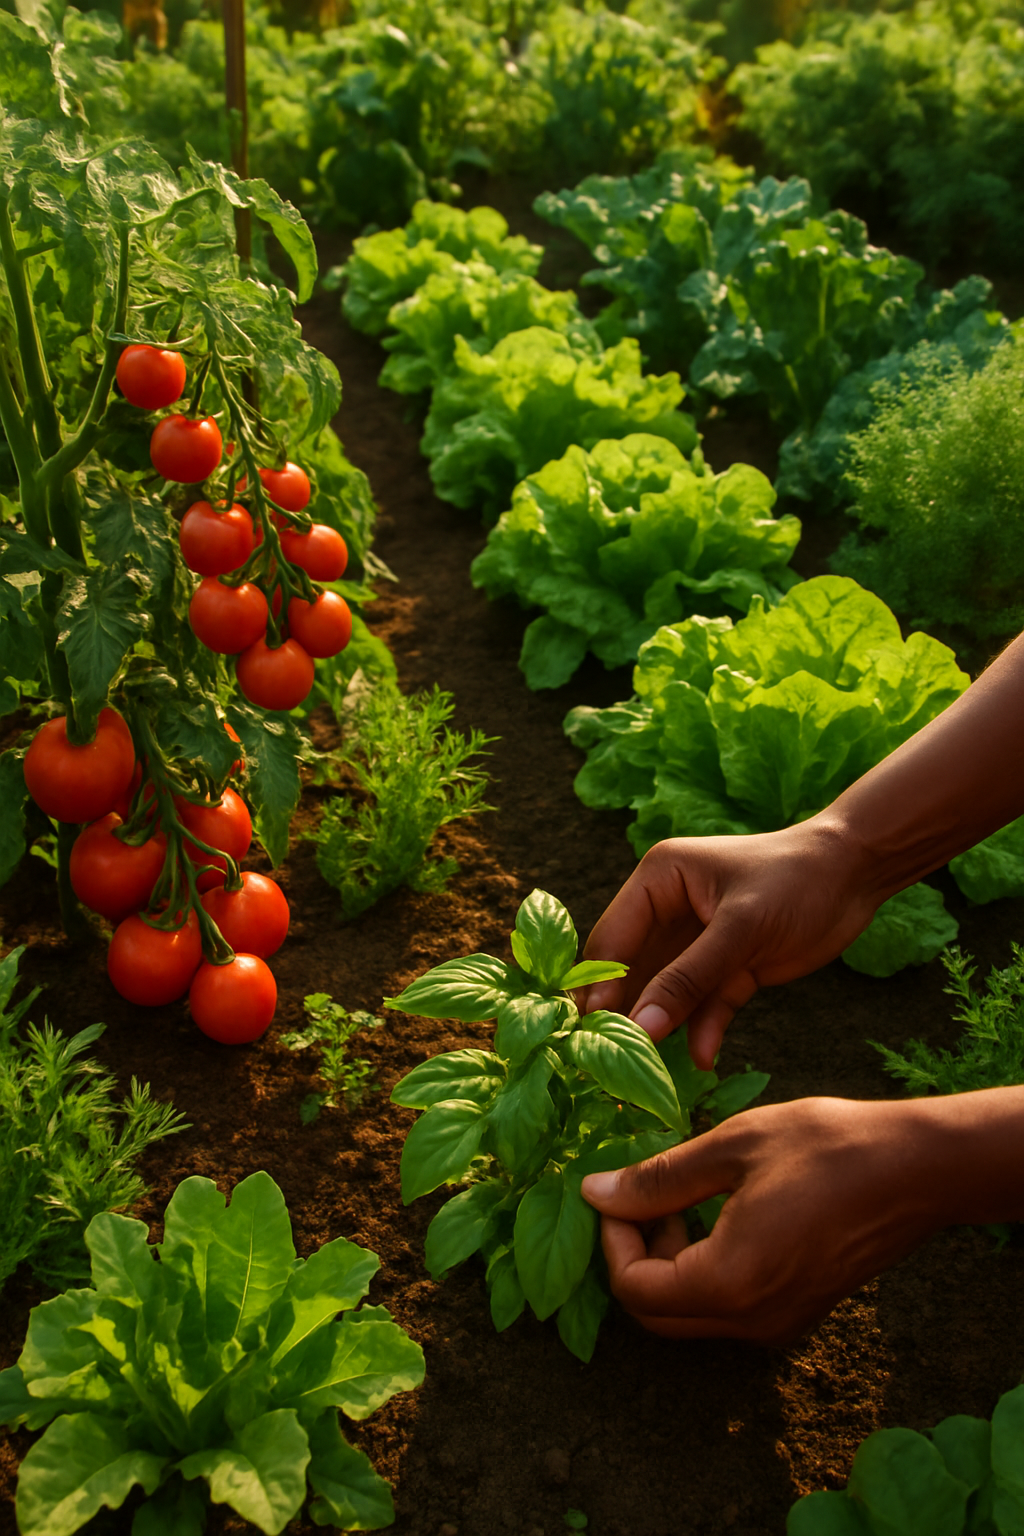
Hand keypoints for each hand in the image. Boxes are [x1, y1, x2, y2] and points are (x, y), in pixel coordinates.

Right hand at [578, 819, 876, 1067]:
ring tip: (649, 1074)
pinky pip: (706, 1005)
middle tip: (610, 1065)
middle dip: (628, 1016)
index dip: (598, 987)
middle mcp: (668, 909)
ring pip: (667, 995)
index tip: (587, 1034)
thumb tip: (640, 1028)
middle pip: (633, 972)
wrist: (858, 875)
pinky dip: (704, 1031)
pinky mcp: (729, 967)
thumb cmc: (796, 880)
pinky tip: (705, 1059)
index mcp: (658, 880)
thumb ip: (688, 979)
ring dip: (664, 1029)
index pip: (612, 940)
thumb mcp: (740, 929)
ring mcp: (698, 942)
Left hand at [581, 1097, 950, 1344]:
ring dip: (668, 1266)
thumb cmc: (825, 1147)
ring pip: (692, 1316)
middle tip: (643, 1199)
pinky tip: (717, 1215)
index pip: (635, 1290)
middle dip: (635, 1258)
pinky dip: (703, 1273)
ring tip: (679, 1199)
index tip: (616, 1192)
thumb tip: (594, 1193)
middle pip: (658, 1315)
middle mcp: (751, 1320)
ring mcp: (779, 1324)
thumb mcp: (730, 1148)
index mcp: (729, 1282)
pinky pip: (728, 1309)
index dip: (612, 1241)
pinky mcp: (799, 1312)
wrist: (916, 1168)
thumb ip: (658, 1180)